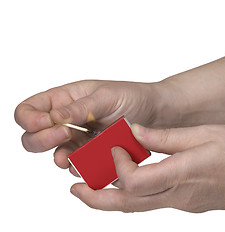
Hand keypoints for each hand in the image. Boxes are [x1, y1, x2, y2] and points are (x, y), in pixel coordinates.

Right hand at [15, 80, 159, 171]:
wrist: (154, 113)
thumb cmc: (131, 97)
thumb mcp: (105, 96)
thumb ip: (79, 108)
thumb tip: (53, 119)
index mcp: (64, 100)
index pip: (29, 110)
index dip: (29, 118)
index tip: (45, 123)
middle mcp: (67, 121)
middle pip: (33, 136)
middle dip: (42, 140)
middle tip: (64, 135)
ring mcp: (79, 140)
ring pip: (54, 155)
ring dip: (60, 158)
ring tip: (72, 156)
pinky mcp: (92, 154)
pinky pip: (78, 166)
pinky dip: (80, 168)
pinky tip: (88, 164)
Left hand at [70, 124, 224, 211]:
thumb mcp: (204, 135)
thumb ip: (165, 137)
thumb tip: (135, 132)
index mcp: (182, 175)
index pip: (133, 181)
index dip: (115, 165)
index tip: (112, 147)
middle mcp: (178, 197)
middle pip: (127, 205)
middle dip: (95, 199)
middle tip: (73, 190)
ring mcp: (183, 205)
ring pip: (137, 208)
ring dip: (110, 199)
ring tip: (90, 188)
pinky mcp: (188, 205)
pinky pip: (153, 204)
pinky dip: (133, 196)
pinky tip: (128, 183)